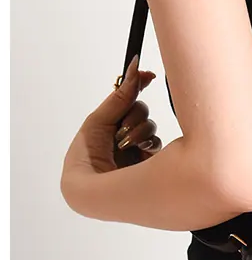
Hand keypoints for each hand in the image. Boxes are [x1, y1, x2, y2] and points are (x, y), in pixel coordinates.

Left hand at [62, 55, 159, 185]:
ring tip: (124, 144)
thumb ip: (119, 98)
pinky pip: (156, 141)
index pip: (125, 99)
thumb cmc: (86, 157)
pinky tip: (140, 151)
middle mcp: (122, 133)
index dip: (136, 85)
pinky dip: (148, 142)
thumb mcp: (99, 122)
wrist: (90, 188)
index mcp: (107, 123)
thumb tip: (134, 70)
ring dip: (138, 131)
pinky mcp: (151, 161)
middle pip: (139, 110)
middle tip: (122, 127)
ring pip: (149, 125)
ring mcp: (136, 147)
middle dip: (133, 115)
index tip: (146, 74)